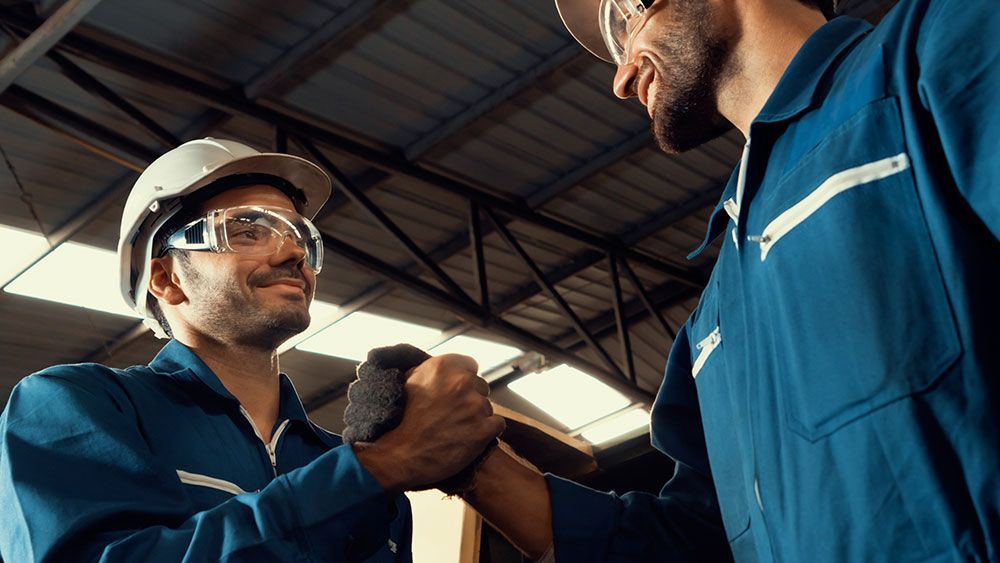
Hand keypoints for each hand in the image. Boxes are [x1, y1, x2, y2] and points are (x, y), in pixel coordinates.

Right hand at [354, 354, 504, 494]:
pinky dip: (488, 431)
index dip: (463, 379)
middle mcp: (462, 382)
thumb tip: (444, 369)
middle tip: (455, 413)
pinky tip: (471, 436)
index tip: (457, 391)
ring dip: (477, 416)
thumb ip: (429, 370)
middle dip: (471, 398)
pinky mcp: (483, 429)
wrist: (402, 455)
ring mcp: (474, 406)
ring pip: (488, 406)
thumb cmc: (402, 421)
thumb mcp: (409, 382)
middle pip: (481, 386)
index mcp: (443, 367)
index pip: (470, 365)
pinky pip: (497, 424)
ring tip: (458, 428)